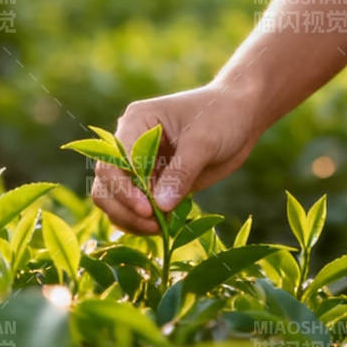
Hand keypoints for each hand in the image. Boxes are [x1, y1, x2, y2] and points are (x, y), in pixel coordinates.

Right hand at [90, 84, 259, 234]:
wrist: (240, 116)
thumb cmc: (221, 117)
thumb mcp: (204, 142)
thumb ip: (181, 172)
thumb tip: (160, 206)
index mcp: (135, 123)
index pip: (113, 162)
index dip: (124, 190)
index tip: (149, 210)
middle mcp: (130, 145)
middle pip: (106, 185)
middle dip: (124, 210)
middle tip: (154, 226)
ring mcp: (140, 165)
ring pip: (116, 201)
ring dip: (132, 220)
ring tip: (161, 229)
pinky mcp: (154, 182)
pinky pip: (138, 208)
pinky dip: (146, 222)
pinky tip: (166, 227)